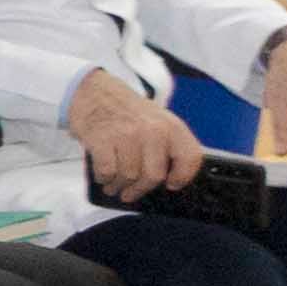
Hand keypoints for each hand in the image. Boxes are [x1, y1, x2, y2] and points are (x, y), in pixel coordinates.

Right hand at [68, 70, 207, 197]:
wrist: (96, 92)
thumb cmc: (128, 112)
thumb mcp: (158, 121)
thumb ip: (168, 145)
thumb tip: (168, 179)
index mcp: (171, 126)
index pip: (190, 158)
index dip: (182, 177)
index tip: (172, 184)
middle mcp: (152, 130)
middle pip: (154, 176)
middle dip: (140, 189)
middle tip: (131, 193)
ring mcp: (127, 134)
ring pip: (129, 177)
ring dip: (119, 185)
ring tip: (114, 185)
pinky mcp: (103, 139)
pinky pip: (107, 172)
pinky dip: (104, 178)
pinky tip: (103, 175)